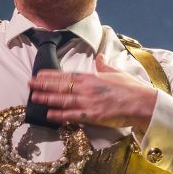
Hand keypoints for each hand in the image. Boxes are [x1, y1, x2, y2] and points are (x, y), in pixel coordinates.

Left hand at [29, 54, 158, 133]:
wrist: (143, 103)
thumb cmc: (132, 88)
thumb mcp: (117, 72)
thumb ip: (105, 65)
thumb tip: (100, 57)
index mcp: (92, 77)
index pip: (67, 75)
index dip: (51, 75)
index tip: (39, 74)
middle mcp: (87, 89)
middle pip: (61, 86)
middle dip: (43, 85)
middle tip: (29, 84)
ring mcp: (88, 103)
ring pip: (62, 100)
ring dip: (47, 99)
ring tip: (34, 97)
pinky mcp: (92, 116)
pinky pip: (72, 116)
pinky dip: (59, 115)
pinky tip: (49, 114)